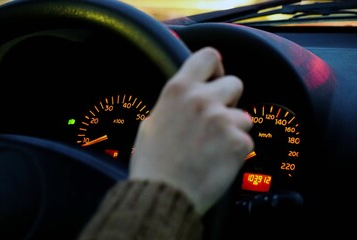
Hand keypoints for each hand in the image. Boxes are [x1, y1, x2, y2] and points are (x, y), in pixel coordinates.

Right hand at [129, 47, 253, 214]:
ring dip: (233, 129)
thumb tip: (187, 98)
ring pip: (243, 116)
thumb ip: (175, 103)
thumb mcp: (152, 122)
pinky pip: (246, 140)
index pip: (208, 56)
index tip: (215, 78)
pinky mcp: (237, 143)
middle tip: (216, 119)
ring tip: (213, 147)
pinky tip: (218, 161)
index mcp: (179, 90)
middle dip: (229, 100)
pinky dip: (236, 150)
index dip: (216, 66)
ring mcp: (222, 121)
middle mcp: (202, 99)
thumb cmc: (153, 162)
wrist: (161, 195)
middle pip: (235, 83)